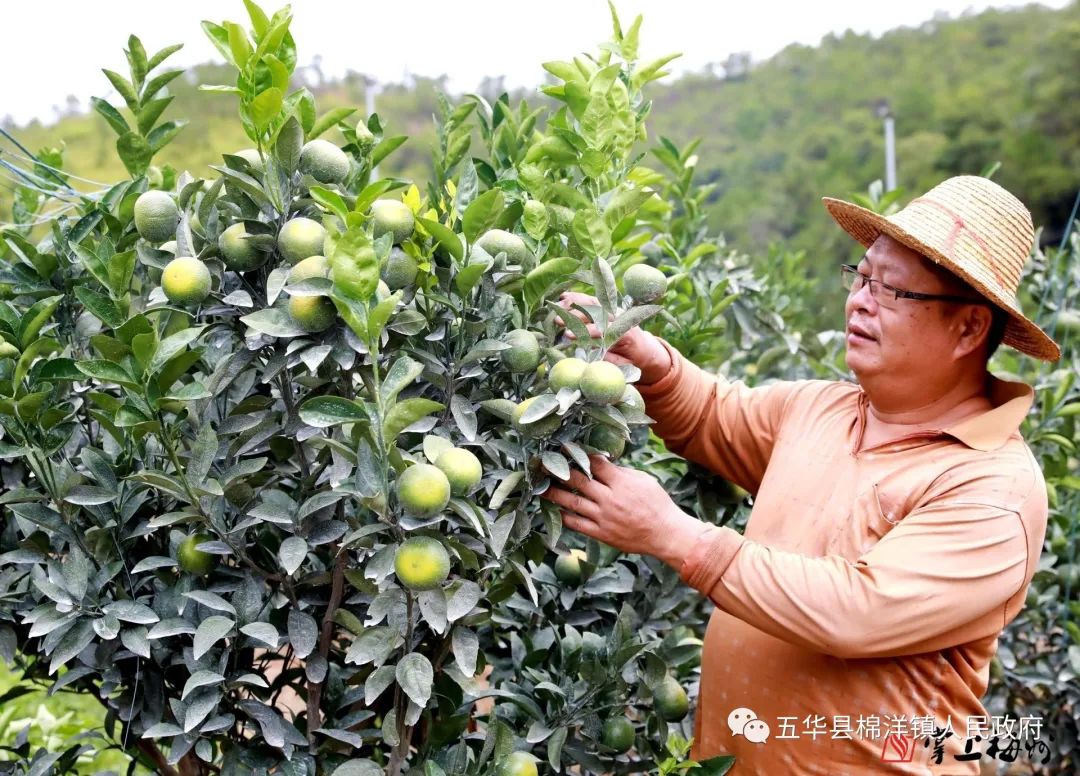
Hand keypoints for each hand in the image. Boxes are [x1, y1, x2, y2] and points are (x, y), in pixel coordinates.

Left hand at [539, 455, 710, 568]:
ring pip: (572, 502)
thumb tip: (601, 462)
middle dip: (559, 471)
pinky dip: (563, 516)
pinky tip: (554, 509)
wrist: (666, 534)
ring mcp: (604, 518)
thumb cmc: (657, 503)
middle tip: (542, 464)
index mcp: (621, 482)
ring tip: (540, 487)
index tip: (563, 447)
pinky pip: (577, 524)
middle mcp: (609, 499)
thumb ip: (620, 472)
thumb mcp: (643, 480)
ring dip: (554, 493)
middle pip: (578, 480)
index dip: (578, 453)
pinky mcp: (602, 534)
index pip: (594, 463)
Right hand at [554, 291, 670, 382]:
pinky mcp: (608, 307)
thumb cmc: (631, 359)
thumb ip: (608, 361)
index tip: (568, 336)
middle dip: (575, 315)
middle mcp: (619, 318)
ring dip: (573, 304)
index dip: (585, 332)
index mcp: (624, 332)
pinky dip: (577, 298)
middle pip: (596, 313)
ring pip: (593, 303)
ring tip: (556, 307)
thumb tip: (590, 361)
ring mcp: (613, 310)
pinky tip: (563, 297)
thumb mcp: (622, 364)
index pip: (603, 330)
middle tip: (557, 320)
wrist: (644, 347)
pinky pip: (592, 300)